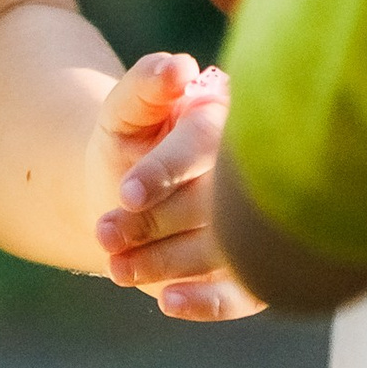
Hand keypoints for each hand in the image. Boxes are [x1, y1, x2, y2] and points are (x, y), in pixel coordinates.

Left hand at [89, 50, 261, 321]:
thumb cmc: (131, 141)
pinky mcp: (259, 268)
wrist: (128, 194)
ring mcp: (262, 224)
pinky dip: (208, 302)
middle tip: (104, 234)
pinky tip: (167, 301)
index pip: (203, 146)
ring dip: (168, 263)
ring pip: (224, 251)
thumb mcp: (125, 111)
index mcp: (231, 119)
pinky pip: (244, 293)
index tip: (126, 194)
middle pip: (214, 204)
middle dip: (157, 223)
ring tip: (114, 267)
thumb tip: (178, 66)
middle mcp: (257, 173)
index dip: (165, 171)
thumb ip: (144, 85)